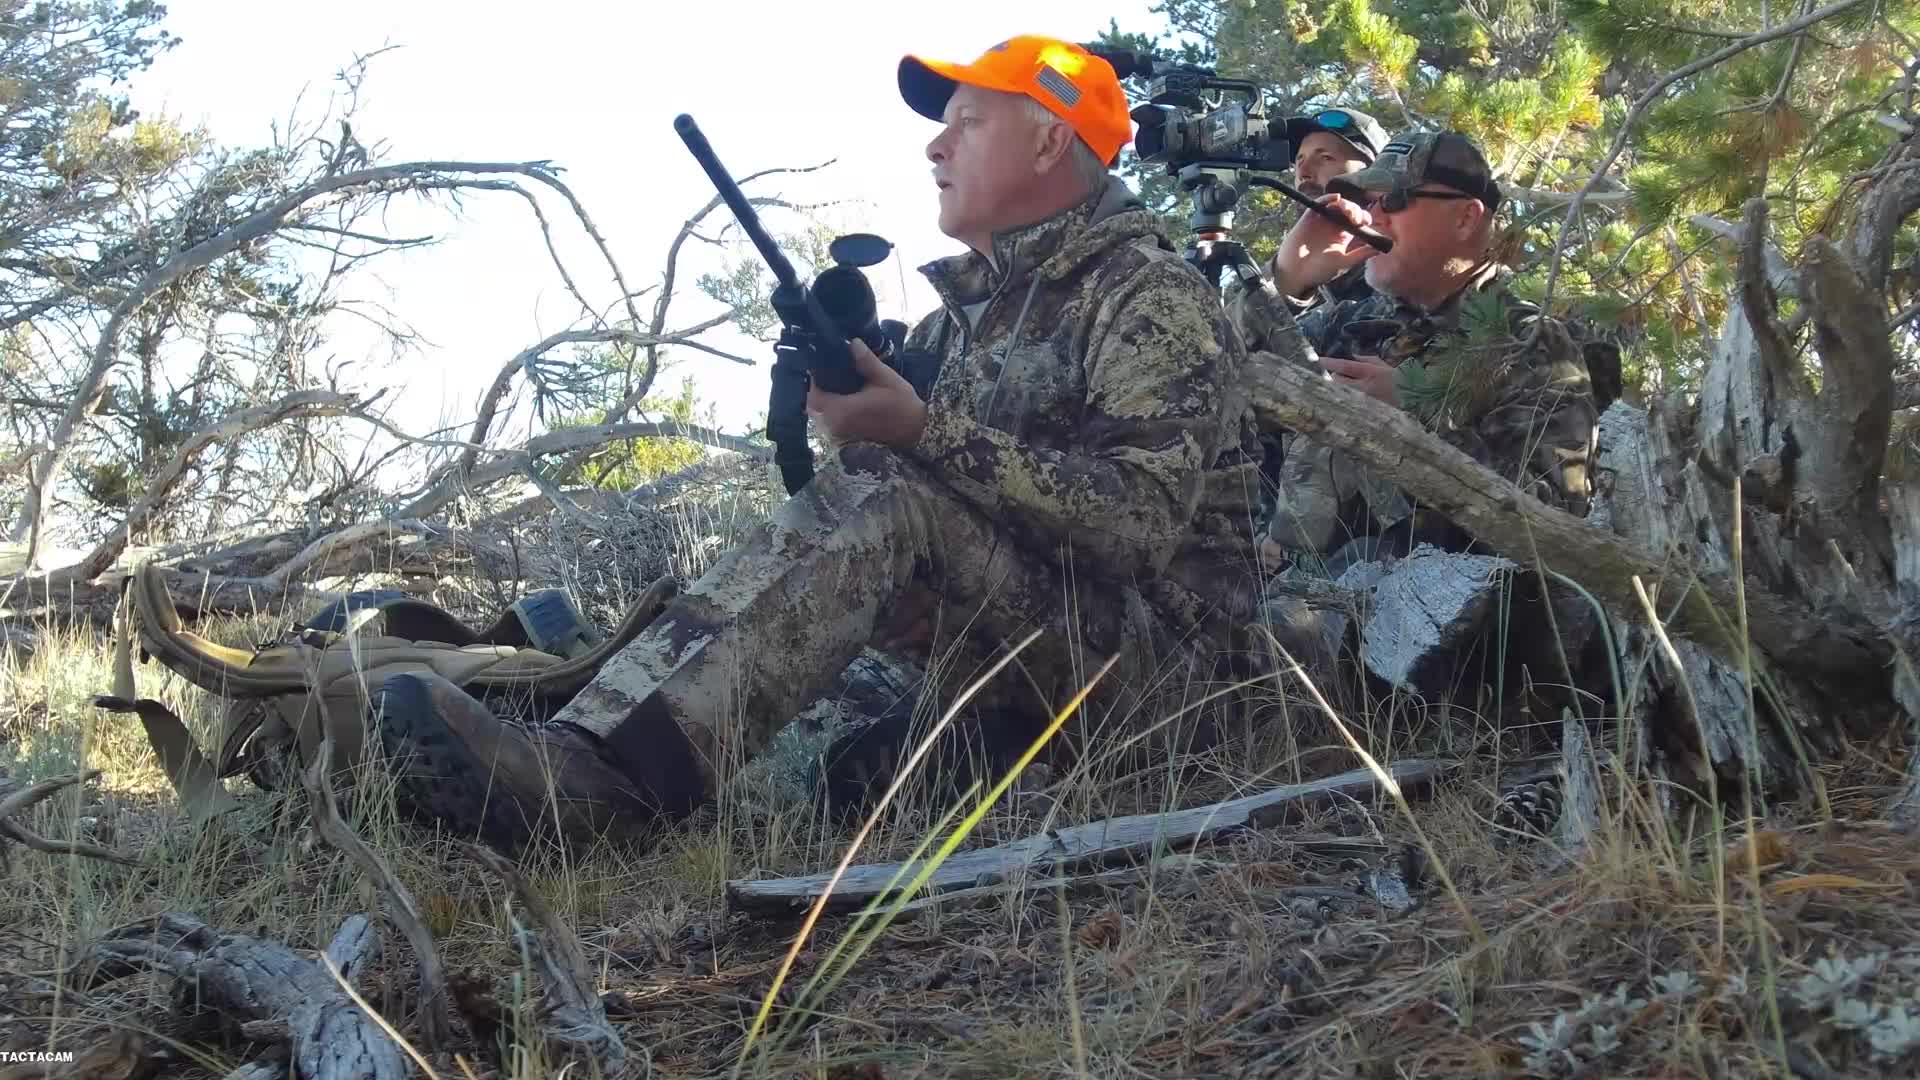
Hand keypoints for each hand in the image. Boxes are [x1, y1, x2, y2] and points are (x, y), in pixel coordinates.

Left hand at [806, 337, 927, 448]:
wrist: (914, 431)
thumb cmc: (902, 405)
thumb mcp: (885, 378)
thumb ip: (866, 361)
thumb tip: (853, 342)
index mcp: (841, 411)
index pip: (813, 393)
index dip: (814, 378)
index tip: (823, 365)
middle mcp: (835, 425)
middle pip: (813, 404)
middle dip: (818, 389)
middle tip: (830, 372)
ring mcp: (839, 434)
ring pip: (819, 414)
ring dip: (824, 400)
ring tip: (836, 384)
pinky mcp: (844, 438)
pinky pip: (828, 422)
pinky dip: (830, 410)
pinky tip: (843, 398)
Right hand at [1270, 193, 1376, 297]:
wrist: (1296, 272)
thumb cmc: (1318, 271)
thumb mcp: (1343, 263)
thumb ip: (1360, 255)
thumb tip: (1380, 249)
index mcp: (1344, 235)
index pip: (1358, 221)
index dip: (1363, 218)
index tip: (1363, 223)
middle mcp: (1335, 225)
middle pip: (1350, 210)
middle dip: (1355, 210)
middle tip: (1355, 218)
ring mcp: (1323, 220)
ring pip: (1338, 204)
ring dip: (1346, 204)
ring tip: (1348, 212)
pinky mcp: (1311, 217)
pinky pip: (1321, 202)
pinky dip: (1328, 198)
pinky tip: (1336, 199)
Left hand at [1321, 354, 1398, 406]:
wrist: (1413, 401)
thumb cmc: (1400, 381)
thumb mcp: (1385, 366)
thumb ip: (1367, 360)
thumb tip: (1353, 356)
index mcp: (1371, 373)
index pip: (1346, 367)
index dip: (1331, 363)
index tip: (1320, 360)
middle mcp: (1364, 388)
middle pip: (1338, 381)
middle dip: (1335, 377)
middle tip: (1337, 374)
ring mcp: (1362, 402)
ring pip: (1341, 393)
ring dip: (1340, 388)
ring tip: (1349, 387)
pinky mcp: (1363, 411)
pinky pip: (1348, 403)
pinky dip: (1346, 399)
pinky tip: (1351, 398)